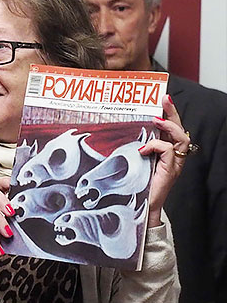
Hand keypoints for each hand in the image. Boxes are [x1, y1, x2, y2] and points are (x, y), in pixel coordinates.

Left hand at [138, 95, 189, 226]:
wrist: (139, 206)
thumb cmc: (135, 183)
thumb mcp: (133, 159)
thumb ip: (134, 146)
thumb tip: (122, 130)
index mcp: (164, 151)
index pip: (170, 128)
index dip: (168, 112)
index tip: (161, 97)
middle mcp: (173, 156)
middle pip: (179, 129)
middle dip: (172, 111)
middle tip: (165, 98)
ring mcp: (173, 163)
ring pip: (180, 137)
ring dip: (168, 126)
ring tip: (156, 119)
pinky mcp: (170, 170)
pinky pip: (168, 150)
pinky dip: (156, 146)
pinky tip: (143, 150)